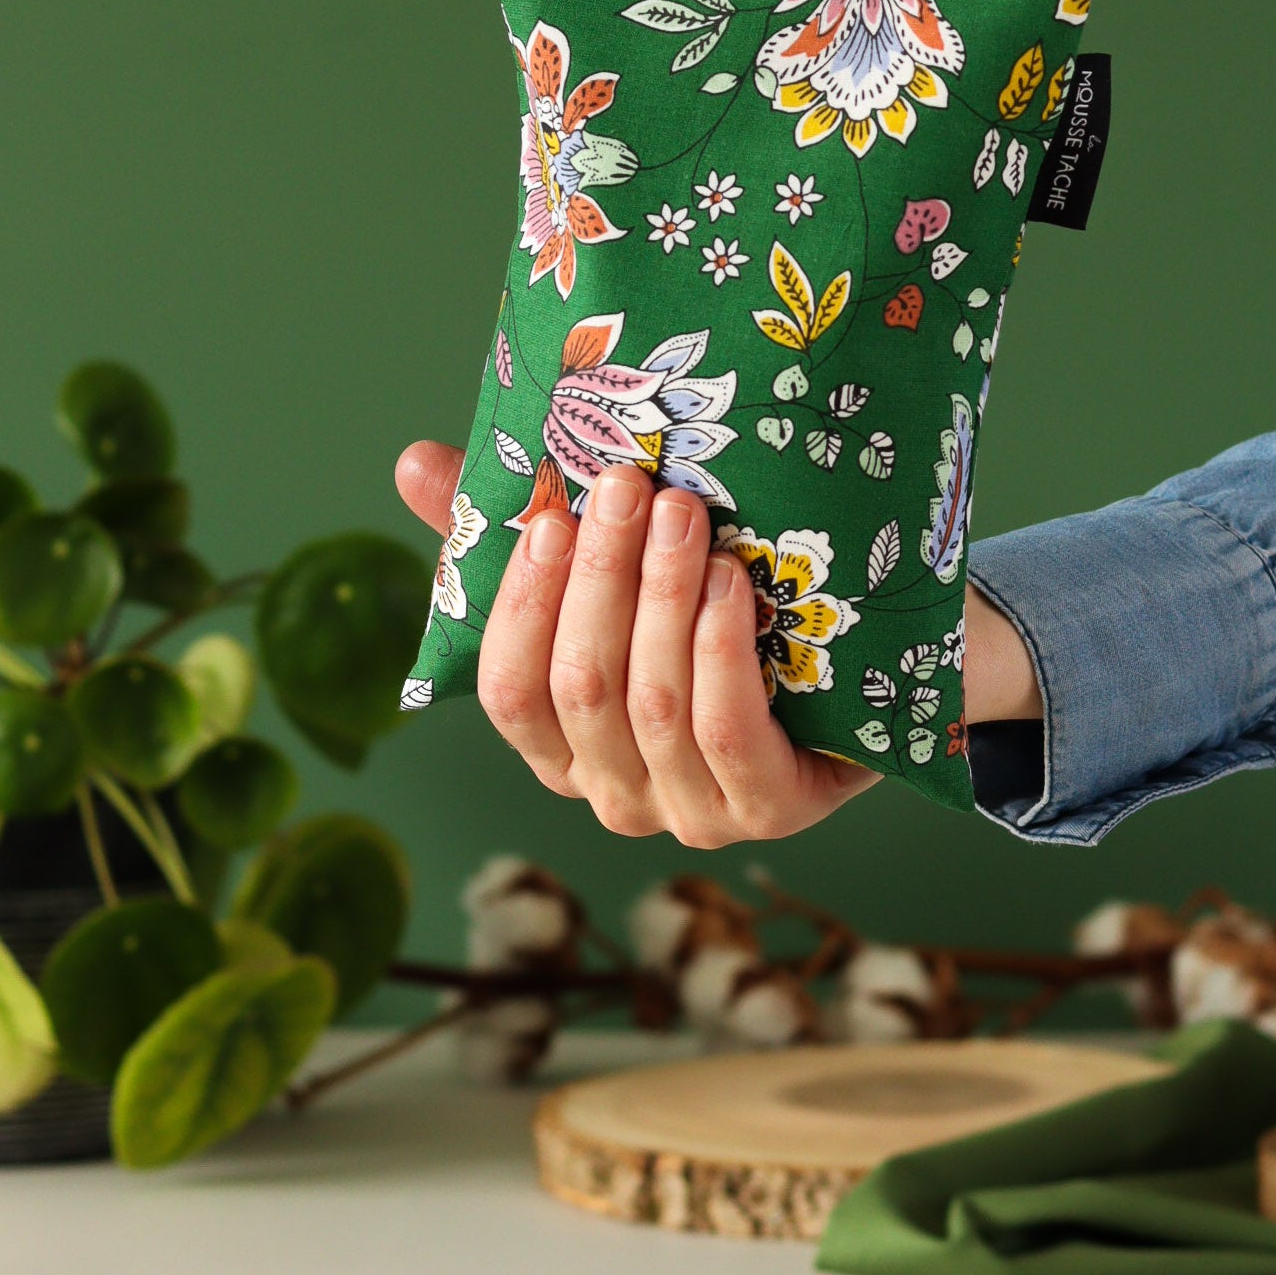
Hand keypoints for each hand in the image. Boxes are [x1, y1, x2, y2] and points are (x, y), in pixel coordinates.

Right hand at [395, 441, 1041, 845]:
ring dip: (661, 599)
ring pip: (650, 704)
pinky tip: (726, 586)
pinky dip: (718, 652)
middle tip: (630, 484)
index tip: (548, 514)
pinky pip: (724, 734)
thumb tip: (413, 463)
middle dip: (601, 577)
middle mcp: (613, 793)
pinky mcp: (767, 807)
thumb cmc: (714, 606)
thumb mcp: (613, 565)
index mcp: (560, 746)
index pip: (508, 691)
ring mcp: (690, 811)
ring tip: (684, 516)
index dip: (520, 604)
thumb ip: (513, 530)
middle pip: (580, 687)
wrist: (862, 654)